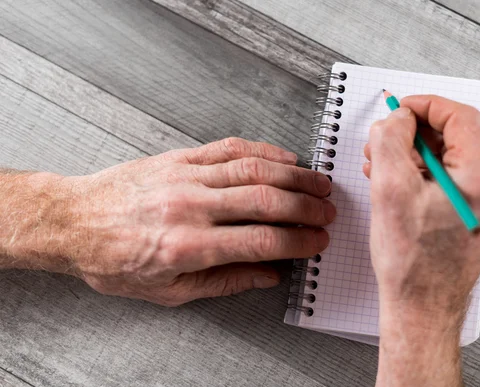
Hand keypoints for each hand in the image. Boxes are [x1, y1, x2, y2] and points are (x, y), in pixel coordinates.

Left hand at [1, 138, 334, 305]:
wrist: (74, 222)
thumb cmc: (113, 259)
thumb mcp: (168, 290)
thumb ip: (224, 281)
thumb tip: (267, 276)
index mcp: (189, 245)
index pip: (262, 241)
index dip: (299, 241)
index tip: (317, 241)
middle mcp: (191, 206)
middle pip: (267, 201)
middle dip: (307, 207)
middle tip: (329, 212)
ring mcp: (186, 176)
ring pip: (254, 170)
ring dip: (294, 176)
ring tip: (319, 183)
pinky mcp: (180, 157)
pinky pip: (230, 149)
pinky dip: (263, 152)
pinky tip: (284, 158)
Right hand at [365, 96, 479, 385]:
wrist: (420, 309)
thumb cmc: (410, 265)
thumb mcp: (390, 190)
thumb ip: (391, 141)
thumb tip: (396, 119)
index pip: (460, 117)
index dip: (426, 105)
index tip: (401, 108)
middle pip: (455, 138)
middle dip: (413, 133)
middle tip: (383, 139)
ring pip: (450, 159)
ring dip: (414, 155)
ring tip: (381, 164)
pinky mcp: (477, 216)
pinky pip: (451, 180)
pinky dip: (423, 174)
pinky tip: (396, 182)